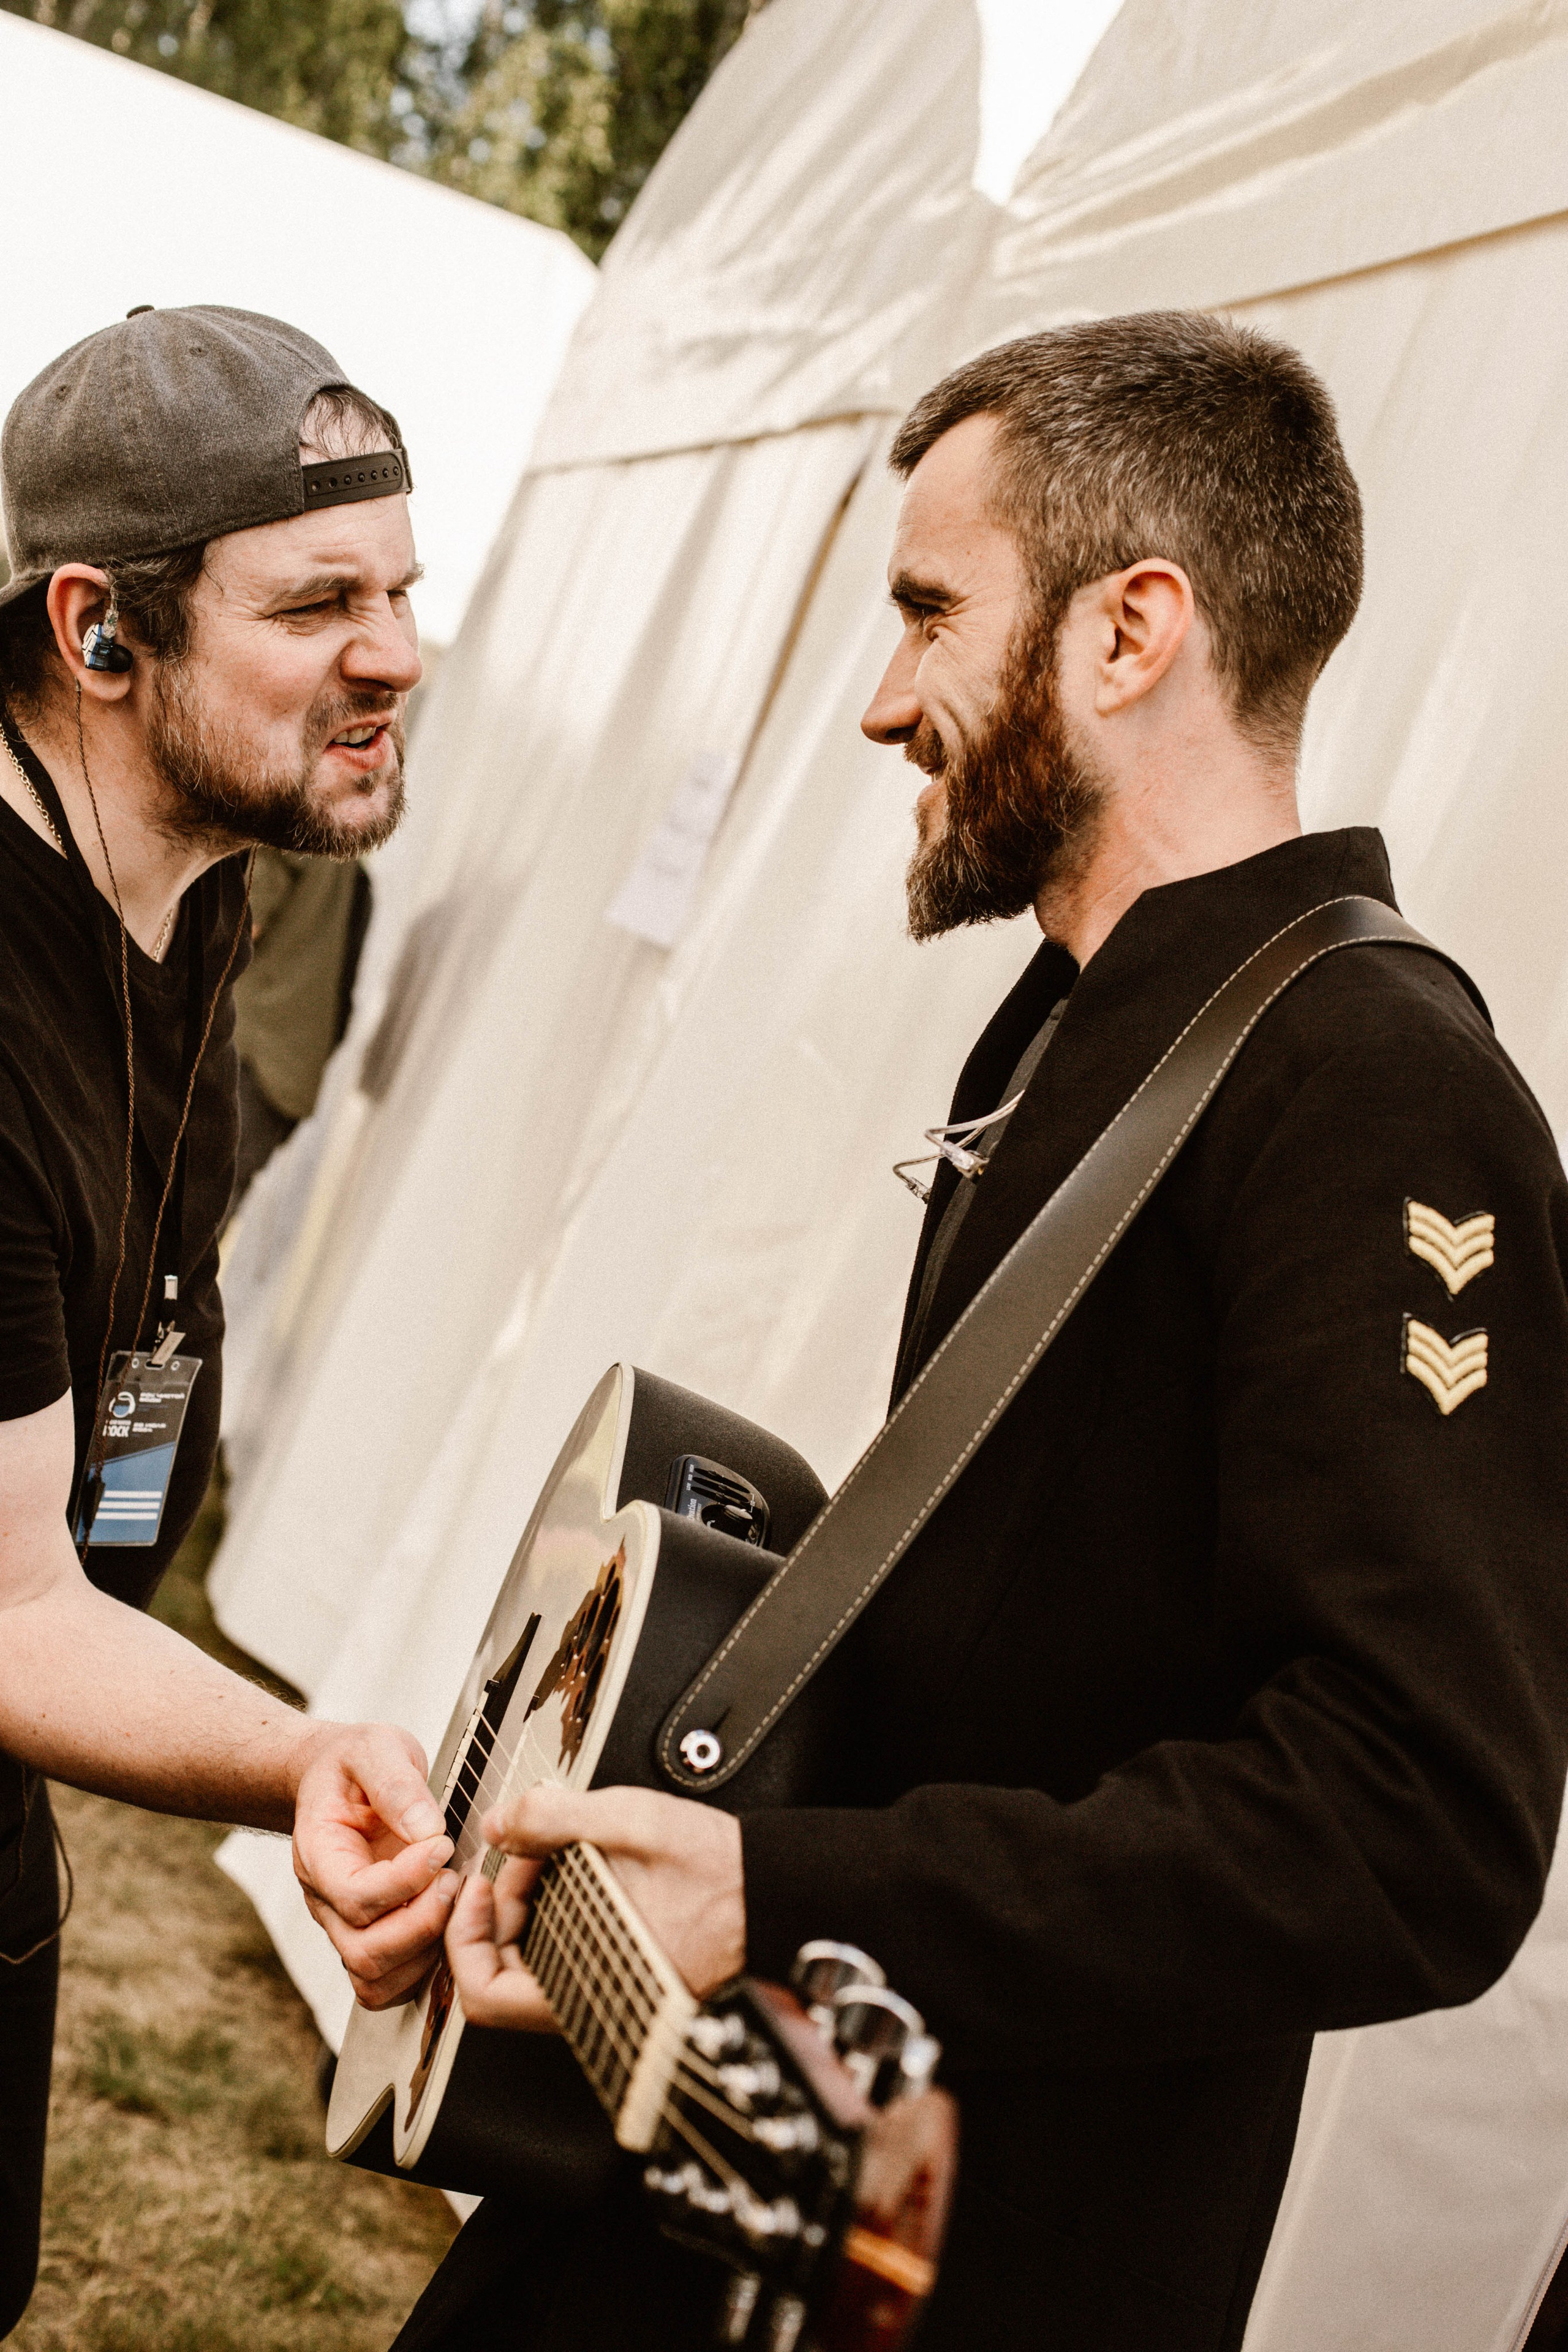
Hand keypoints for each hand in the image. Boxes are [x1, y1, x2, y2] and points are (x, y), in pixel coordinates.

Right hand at [291, 1721, 458, 2008]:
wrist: (336, 1778)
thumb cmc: (353, 1766)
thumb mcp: (374, 1748)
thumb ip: (395, 1783)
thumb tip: (427, 1830)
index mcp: (319, 1855)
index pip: (354, 1896)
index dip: (405, 1881)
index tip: (442, 1845)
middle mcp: (326, 1902)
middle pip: (364, 1952)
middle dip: (421, 1925)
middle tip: (456, 1880)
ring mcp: (346, 1926)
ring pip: (375, 1980)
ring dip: (425, 1953)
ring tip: (455, 1901)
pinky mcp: (371, 1937)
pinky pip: (388, 1985)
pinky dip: (422, 1970)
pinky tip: (450, 1923)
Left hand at [446, 1784, 744, 2032]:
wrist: (774, 1891)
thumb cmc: (719, 1871)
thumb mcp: (631, 1821)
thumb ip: (555, 1817)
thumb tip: (499, 1823)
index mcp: (589, 1983)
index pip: (485, 1997)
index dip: (466, 1938)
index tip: (481, 1890)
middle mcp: (593, 2002)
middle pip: (502, 1978)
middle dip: (499, 1910)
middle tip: (519, 1859)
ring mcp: (606, 1993)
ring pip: (532, 1967)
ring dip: (527, 1909)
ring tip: (546, 1857)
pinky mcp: (620, 1977)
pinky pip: (563, 1959)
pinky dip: (554, 1916)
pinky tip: (570, 1874)